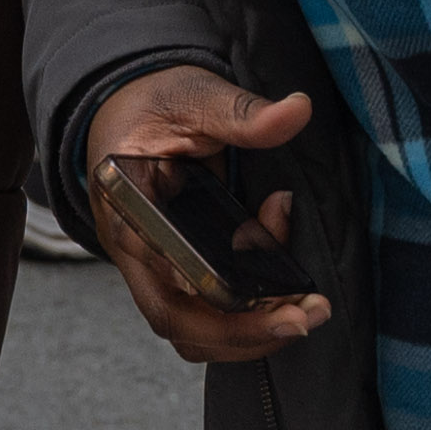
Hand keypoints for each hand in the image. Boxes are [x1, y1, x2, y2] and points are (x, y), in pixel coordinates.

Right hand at [82, 66, 327, 364]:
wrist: (125, 114)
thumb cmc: (154, 106)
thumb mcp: (195, 94)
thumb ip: (241, 111)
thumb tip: (296, 111)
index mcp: (125, 200)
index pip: (155, 256)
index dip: (201, 280)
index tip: (252, 290)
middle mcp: (131, 247)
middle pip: (173, 315)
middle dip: (242, 327)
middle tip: (304, 317)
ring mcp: (148, 270)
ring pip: (189, 330)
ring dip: (248, 335)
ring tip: (305, 315)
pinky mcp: (171, 279)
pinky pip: (202, 320)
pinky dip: (244, 324)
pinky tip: (285, 302)